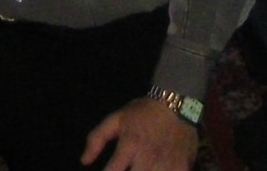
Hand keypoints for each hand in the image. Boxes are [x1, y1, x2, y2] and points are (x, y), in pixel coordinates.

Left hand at [81, 98, 197, 169]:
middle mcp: (147, 158)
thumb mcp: (116, 119)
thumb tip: (84, 161)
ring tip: (139, 169)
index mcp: (130, 145)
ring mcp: (166, 165)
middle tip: (127, 169)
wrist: (177, 102)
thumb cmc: (143, 112)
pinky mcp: (182, 168)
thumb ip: (97, 139)